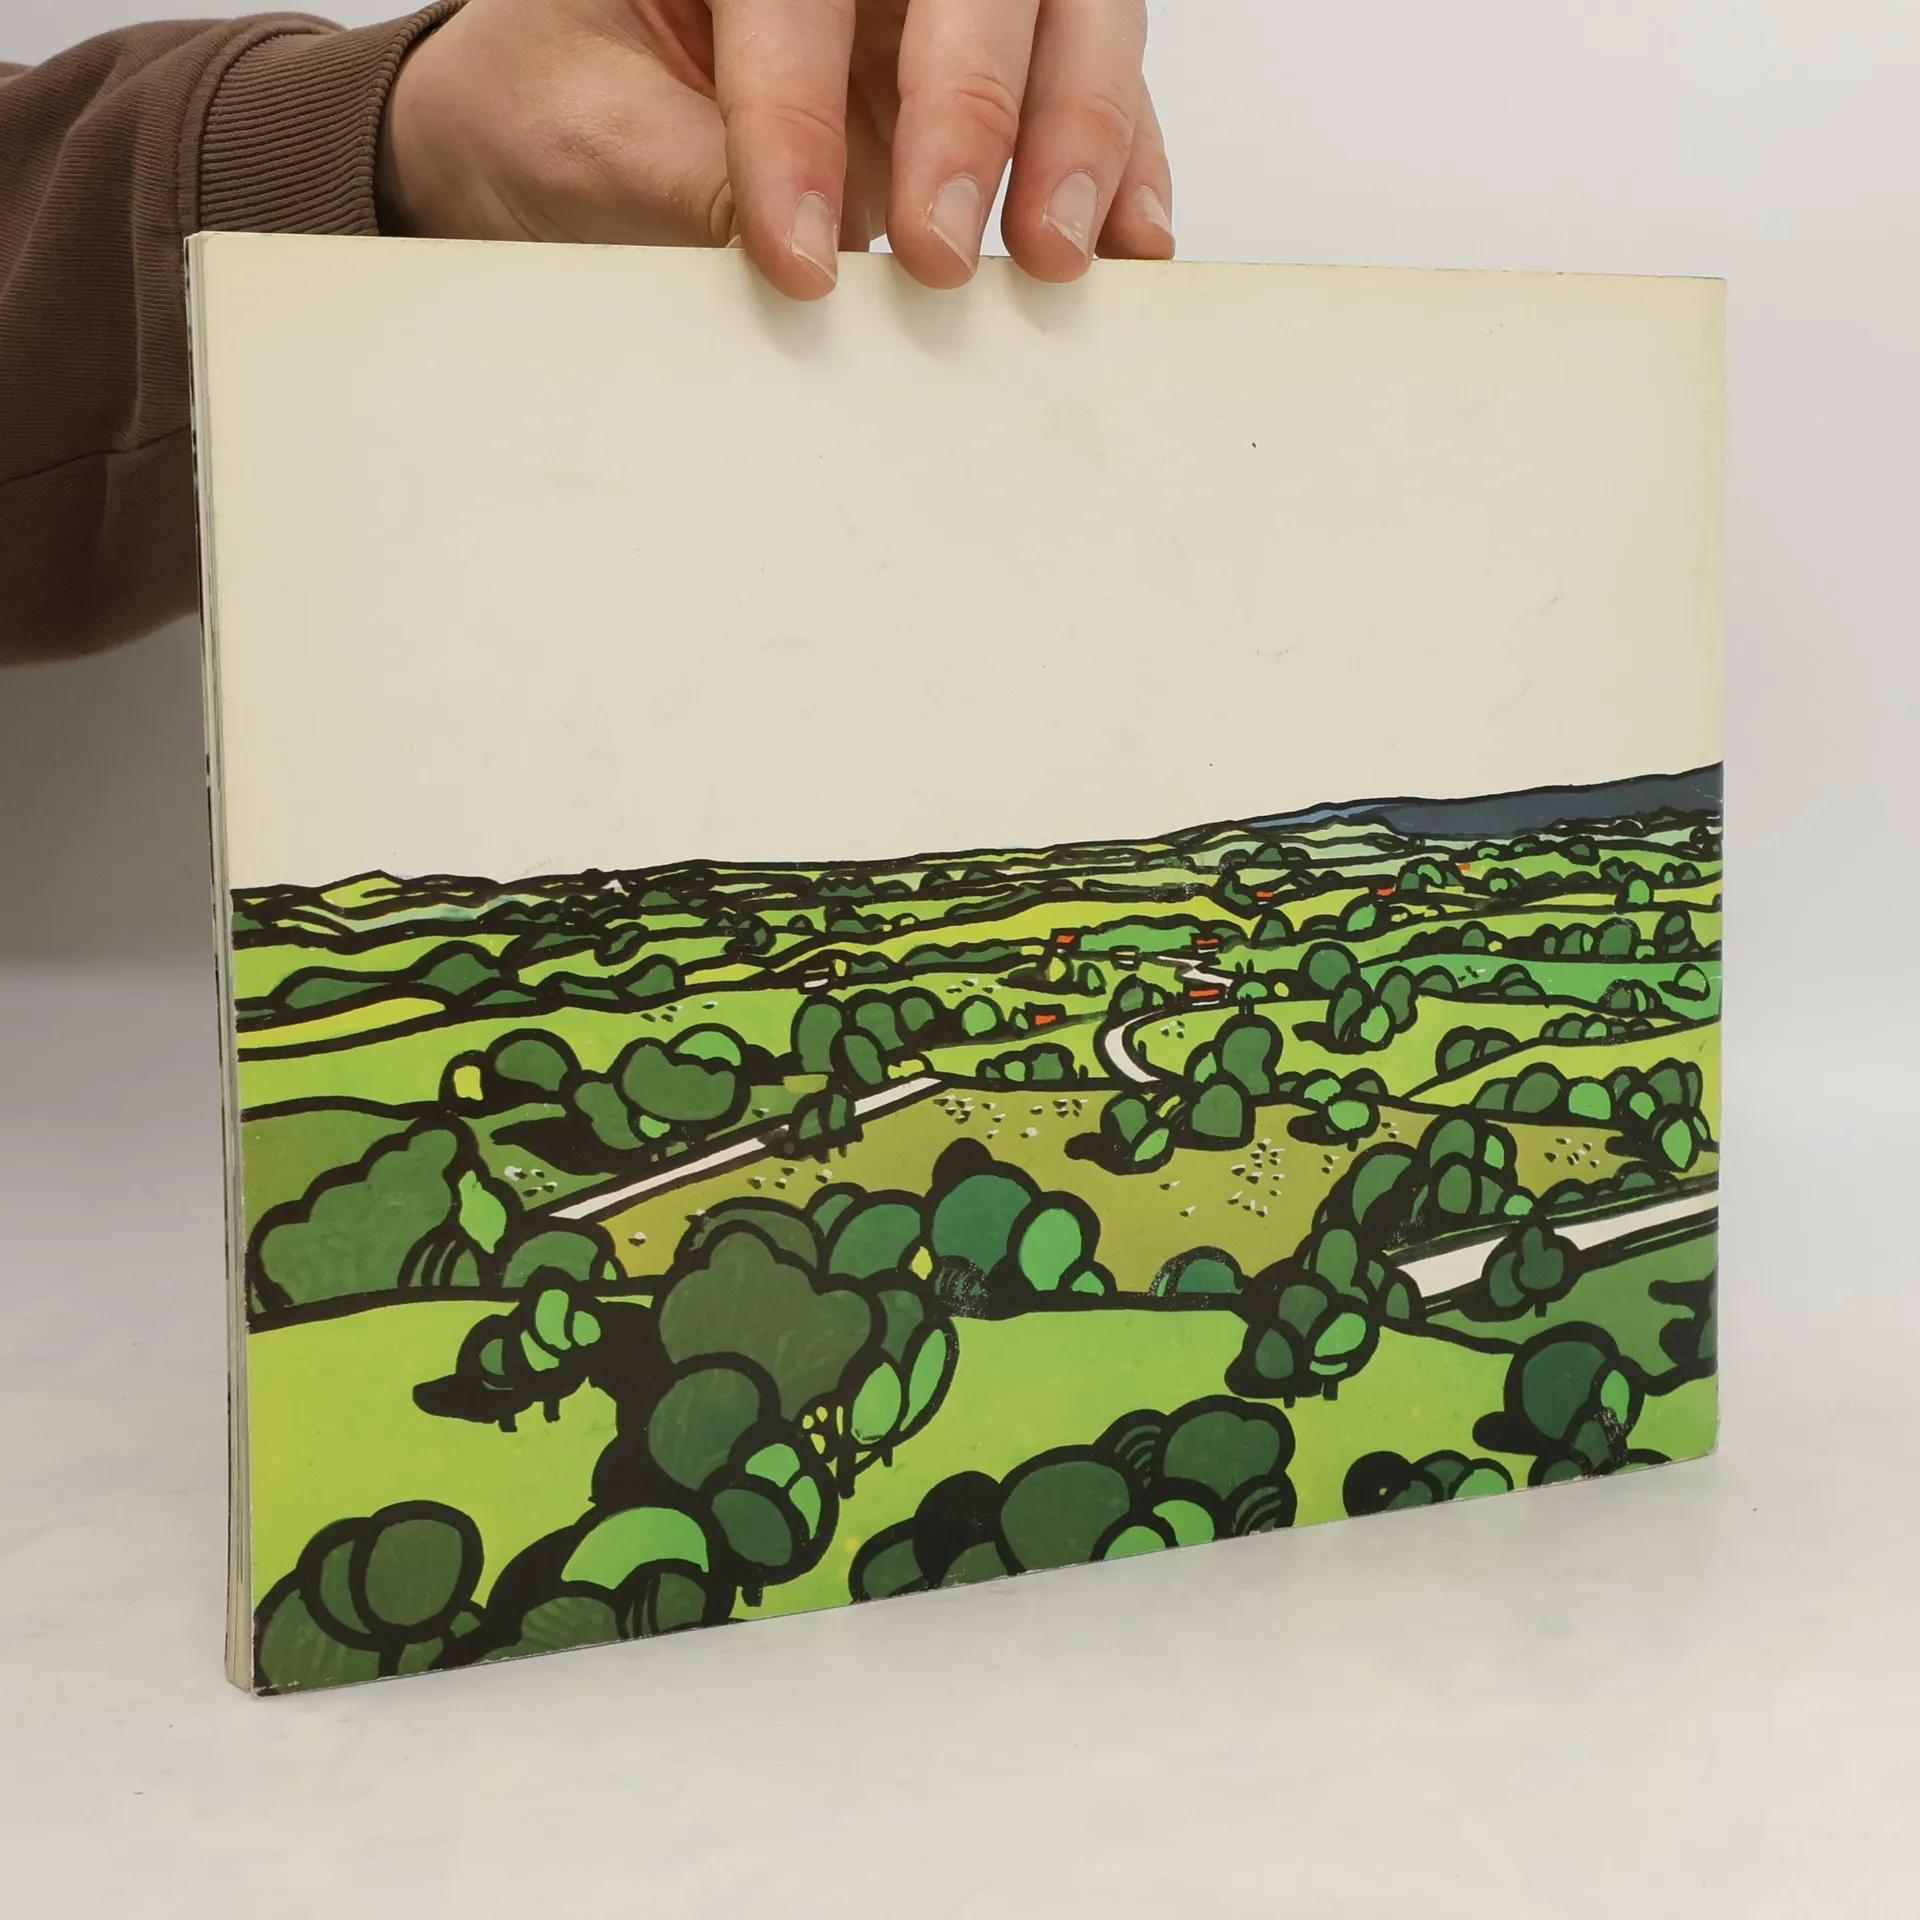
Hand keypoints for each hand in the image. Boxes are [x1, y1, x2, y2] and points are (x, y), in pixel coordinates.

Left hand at [377, 0, 1172, 296]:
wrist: (556, 117)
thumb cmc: (556, 101)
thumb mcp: (588, 139)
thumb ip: (700, 188)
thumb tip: (818, 276)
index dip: (800, 119)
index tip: (797, 252)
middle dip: (971, 110)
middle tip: (940, 252)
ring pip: (1067, 12)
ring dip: (1075, 133)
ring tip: (1057, 254)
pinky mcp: (997, 68)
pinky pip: (1097, 90)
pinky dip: (1122, 165)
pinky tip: (1126, 241)